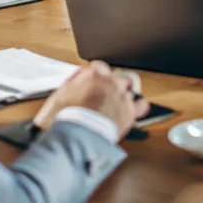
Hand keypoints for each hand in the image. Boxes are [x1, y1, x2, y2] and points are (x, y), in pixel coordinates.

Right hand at [33, 61, 149, 140]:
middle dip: (113, 85)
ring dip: (123, 96)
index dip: (97, 75)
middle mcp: (110, 82)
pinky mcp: (129, 112)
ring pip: (128, 89)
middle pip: (117, 77)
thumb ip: (72, 82)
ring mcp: (121, 96)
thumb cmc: (66, 117)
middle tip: (106, 94)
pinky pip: (141, 105)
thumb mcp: (60, 94)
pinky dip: (140, 106)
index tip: (96, 81)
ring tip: (116, 105)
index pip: (99, 66)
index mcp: (93, 75)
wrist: (78, 135)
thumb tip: (78, 78)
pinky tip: (139, 107)